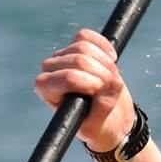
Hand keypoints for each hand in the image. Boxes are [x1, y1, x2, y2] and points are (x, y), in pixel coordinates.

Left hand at [35, 28, 136, 154]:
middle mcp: (50, 70)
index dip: (89, 83)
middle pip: (77, 60)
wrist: (108, 117)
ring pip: (83, 46)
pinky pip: (87, 35)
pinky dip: (103, 46)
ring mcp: (62, 56)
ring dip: (105, 63)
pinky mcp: (76, 46)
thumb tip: (114, 82)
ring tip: (111, 78)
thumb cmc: (98, 126)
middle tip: (111, 87)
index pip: (68, 77)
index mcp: (46, 90)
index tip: (100, 94)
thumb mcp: (99, 125)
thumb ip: (104, 106)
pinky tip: (111, 59)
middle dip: (101, 73)